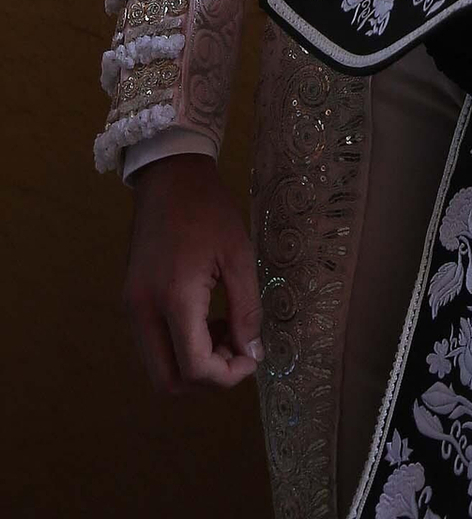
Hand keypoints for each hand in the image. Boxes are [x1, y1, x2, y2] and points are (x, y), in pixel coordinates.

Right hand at [123, 153, 262, 392]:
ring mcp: (132, 308)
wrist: (169, 176)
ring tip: (227, 330)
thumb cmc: (209, 209)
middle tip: (238, 350)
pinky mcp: (132, 301)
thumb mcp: (239, 255)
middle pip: (167, 381)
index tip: (252, 358)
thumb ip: (247, 309)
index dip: (227, 376)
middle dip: (207, 378)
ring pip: (158, 366)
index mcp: (173, 298)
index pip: (193, 368)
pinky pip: (154, 344)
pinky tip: (208, 319)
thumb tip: (252, 353)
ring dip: (194, 363)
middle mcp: (143, 311)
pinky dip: (181, 346)